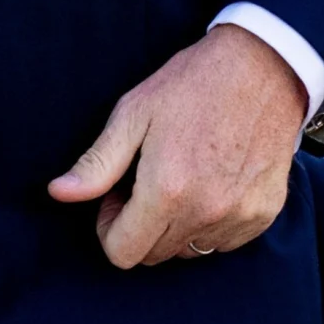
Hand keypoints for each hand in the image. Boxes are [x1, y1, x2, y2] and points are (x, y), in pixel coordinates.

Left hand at [44, 24, 306, 266]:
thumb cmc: (192, 85)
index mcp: (167, 191)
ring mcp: (239, 217)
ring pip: (189, 252)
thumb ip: (96, 163)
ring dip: (176, 227)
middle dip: (140, 227)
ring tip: (182, 180)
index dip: (110, 228)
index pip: (123, 254)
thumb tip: (59, 194)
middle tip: (146, 182)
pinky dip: (211, 223)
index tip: (118, 196)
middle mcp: (205, 212)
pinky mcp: (264, 215)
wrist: (264, 67)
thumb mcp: (133, 114)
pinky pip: (224, 242)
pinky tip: (212, 182)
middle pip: (154, 256)